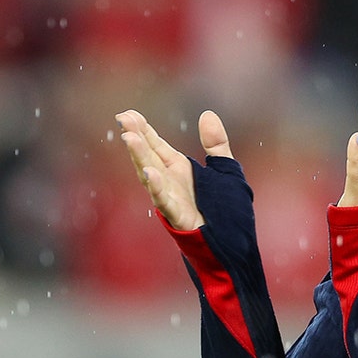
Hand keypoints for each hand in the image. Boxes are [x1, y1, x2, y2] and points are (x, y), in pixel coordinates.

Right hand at [116, 108, 233, 229]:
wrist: (234, 244)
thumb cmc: (227, 210)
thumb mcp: (225, 169)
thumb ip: (215, 143)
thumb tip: (207, 114)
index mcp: (180, 169)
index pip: (157, 145)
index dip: (143, 130)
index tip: (128, 114)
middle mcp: (171, 182)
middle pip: (149, 156)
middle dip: (136, 138)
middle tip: (123, 118)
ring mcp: (172, 199)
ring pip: (151, 176)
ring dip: (140, 158)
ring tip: (129, 137)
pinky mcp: (179, 217)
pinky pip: (165, 202)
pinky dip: (157, 188)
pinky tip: (150, 173)